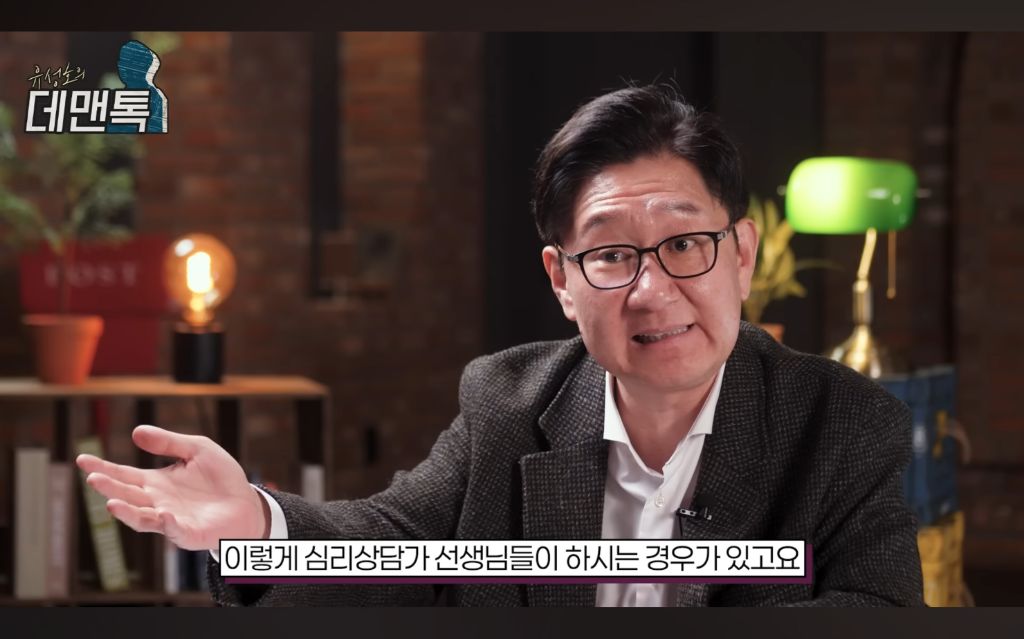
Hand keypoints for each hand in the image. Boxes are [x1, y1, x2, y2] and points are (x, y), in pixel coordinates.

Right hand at [75, 424, 269, 550]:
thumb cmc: (220, 478)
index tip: (82, 459)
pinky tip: (165, 515)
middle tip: (93, 478)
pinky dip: (169, 524)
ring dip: (126, 512)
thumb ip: (169, 442)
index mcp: (156, 482)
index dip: (103, 467)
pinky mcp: (189, 533)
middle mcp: (158, 502)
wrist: (246, 502)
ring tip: (111, 503)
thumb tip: (136, 431)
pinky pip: (175, 531)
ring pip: (142, 518)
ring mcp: (171, 520)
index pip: (123, 475)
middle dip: (109, 488)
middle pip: (127, 496)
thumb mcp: (197, 450)